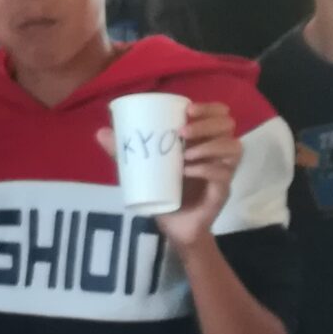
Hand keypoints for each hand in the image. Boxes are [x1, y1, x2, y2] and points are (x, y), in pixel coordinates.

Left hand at [97, 101, 239, 245]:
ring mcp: (223, 171)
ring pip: (232, 147)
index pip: (219, 114)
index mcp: (203, 140)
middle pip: (228, 126)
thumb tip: (100, 132)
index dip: (209, 108)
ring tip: (185, 154)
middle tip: (182, 133)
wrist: (173, 226)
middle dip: (206, 124)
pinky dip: (205, 169)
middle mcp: (218, 152)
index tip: (188, 110)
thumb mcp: (142, 168)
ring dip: (209, 146)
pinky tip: (187, 171)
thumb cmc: (163, 191)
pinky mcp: (222, 190)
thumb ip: (124, 152)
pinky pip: (223, 174)